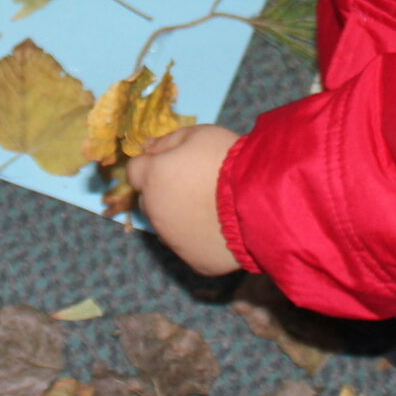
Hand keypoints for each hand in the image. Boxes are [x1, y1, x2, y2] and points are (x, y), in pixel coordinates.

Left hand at [125, 124, 242, 275]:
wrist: (259, 200)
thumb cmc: (227, 160)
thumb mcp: (198, 134)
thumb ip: (168, 141)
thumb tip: (150, 149)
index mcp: (152, 177)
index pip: (135, 171)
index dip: (153, 166)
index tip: (173, 164)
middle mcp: (155, 211)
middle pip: (149, 201)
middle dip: (164, 193)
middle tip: (194, 186)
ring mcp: (173, 240)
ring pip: (168, 226)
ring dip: (180, 217)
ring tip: (211, 209)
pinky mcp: (194, 261)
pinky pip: (191, 248)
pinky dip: (200, 239)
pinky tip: (221, 229)